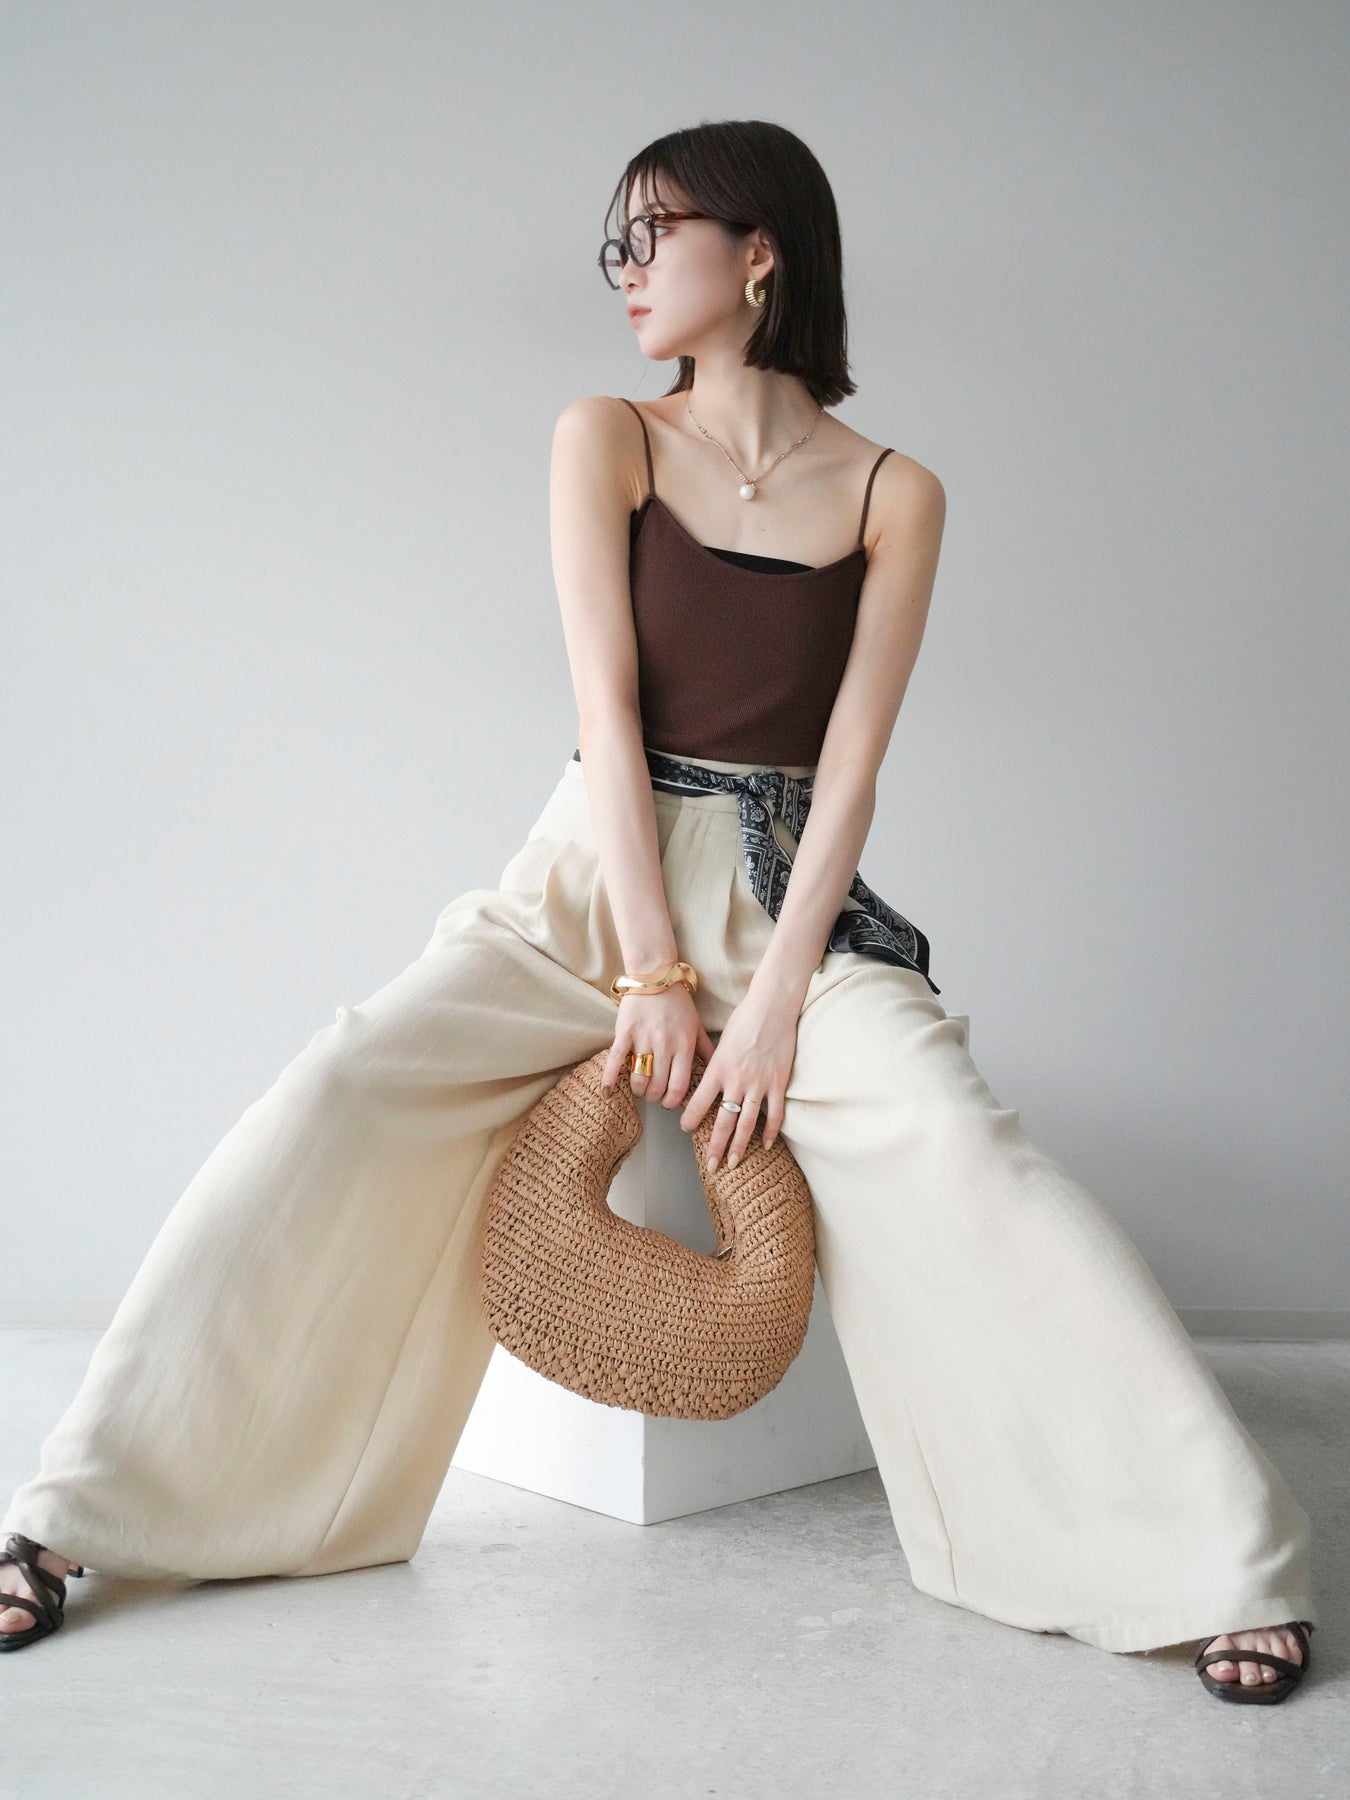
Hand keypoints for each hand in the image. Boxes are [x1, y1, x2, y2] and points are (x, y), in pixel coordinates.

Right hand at [601, 987, 716, 1109]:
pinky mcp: (625, 1032)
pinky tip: (608, 1090)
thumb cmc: (678, 1005)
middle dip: (655, 1097)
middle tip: (654, 1095)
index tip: (668, 1102)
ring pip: (639, 1079)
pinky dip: (610, 1078)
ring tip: (640, 1089)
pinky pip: (616, 1060)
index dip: (672, 1100)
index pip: (679, 1086)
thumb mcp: (697, 1028)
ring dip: (638, 1090)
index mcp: (684, 1046)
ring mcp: (644, 1038)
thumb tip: (715, 1074)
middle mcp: (665, 1044)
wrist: (656, 977)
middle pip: (658, 1087)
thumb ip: (706, 1052)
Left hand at [679, 990, 797, 1171]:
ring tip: (734, 1163)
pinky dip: (771, 1131)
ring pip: (747, 1123)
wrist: (773, 1006)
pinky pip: (775, 1113)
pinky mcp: (778, 1082)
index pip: (698, 1102)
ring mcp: (759, 1083)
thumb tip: (703, 1081)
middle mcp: (736, 1080)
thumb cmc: (744, 1018)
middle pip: (723, 1121)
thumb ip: (713, 1063)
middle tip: (710, 1166)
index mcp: (718, 1068)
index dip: (690, 1119)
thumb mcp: (720, 1041)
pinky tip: (767, 1145)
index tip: (686, 1129)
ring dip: (740, 1146)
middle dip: (715, 1146)